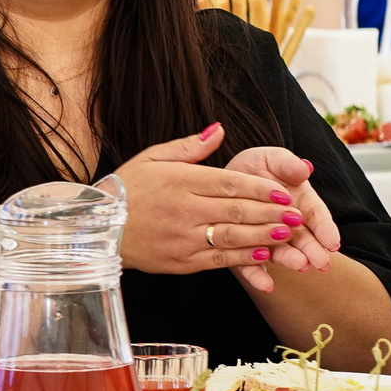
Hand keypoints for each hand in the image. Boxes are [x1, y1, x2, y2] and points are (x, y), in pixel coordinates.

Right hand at [111, 124, 325, 292]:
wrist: (93, 228)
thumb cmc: (125, 190)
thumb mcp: (151, 158)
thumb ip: (189, 146)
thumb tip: (220, 130)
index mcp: (178, 180)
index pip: (229, 183)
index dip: (262, 188)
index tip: (285, 192)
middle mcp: (182, 209)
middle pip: (237, 209)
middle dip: (272, 212)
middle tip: (297, 214)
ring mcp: (181, 237)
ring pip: (233, 236)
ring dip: (264, 235)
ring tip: (288, 233)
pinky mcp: (179, 261)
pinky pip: (218, 259)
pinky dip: (243, 256)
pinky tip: (263, 252)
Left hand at [223, 144, 338, 293]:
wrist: (224, 180)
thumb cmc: (255, 168)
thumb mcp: (271, 159)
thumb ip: (287, 164)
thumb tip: (304, 168)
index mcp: (299, 202)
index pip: (316, 215)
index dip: (325, 228)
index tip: (333, 241)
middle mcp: (286, 224)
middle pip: (302, 237)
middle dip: (313, 249)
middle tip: (321, 261)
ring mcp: (266, 239)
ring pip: (279, 252)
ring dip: (290, 260)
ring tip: (300, 266)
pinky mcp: (243, 250)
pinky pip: (249, 264)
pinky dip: (257, 275)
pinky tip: (265, 285)